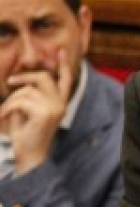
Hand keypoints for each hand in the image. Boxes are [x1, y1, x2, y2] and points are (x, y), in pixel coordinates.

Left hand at [0, 48, 72, 172]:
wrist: (30, 155)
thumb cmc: (27, 134)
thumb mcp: (30, 111)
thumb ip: (31, 96)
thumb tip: (22, 81)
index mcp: (60, 103)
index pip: (66, 80)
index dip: (63, 64)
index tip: (60, 51)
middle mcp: (61, 104)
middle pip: (44, 78)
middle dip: (25, 77)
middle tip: (10, 82)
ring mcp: (54, 108)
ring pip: (27, 91)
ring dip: (11, 100)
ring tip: (6, 112)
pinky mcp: (45, 114)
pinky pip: (21, 101)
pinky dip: (8, 108)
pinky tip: (5, 116)